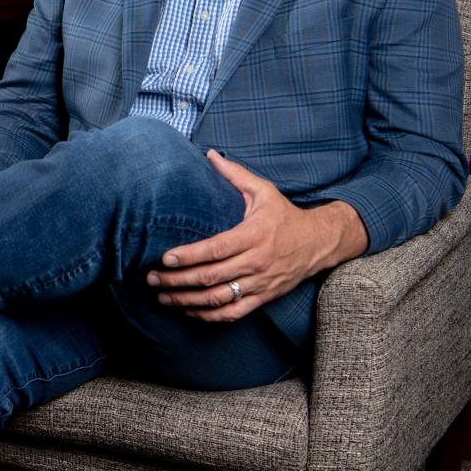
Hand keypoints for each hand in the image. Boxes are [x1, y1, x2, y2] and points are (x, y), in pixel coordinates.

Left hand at [145, 151, 367, 321]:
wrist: (319, 243)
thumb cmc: (285, 215)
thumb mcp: (263, 190)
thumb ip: (234, 174)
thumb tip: (210, 154)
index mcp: (254, 235)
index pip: (216, 249)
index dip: (189, 255)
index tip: (164, 257)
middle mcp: (256, 262)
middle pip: (211, 277)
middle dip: (177, 280)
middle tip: (151, 278)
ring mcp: (260, 284)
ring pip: (218, 299)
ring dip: (186, 301)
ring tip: (162, 296)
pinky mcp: (263, 298)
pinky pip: (232, 313)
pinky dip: (208, 315)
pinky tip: (188, 310)